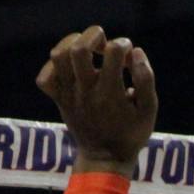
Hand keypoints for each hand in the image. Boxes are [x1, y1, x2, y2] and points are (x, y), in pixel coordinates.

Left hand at [36, 26, 156, 175]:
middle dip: (94, 35)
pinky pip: (45, 78)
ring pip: (58, 56)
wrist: (104, 159)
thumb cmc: (131, 132)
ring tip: (87, 50)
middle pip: (78, 49)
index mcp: (110, 93)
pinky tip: (71, 67)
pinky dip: (54, 66)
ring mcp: (69, 95)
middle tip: (104, 45)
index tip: (128, 55)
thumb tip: (135, 51)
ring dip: (73, 43)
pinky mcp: (59, 99)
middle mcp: (86, 91)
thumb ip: (146, 79)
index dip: (123, 44)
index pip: (112, 52)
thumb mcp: (149, 109)